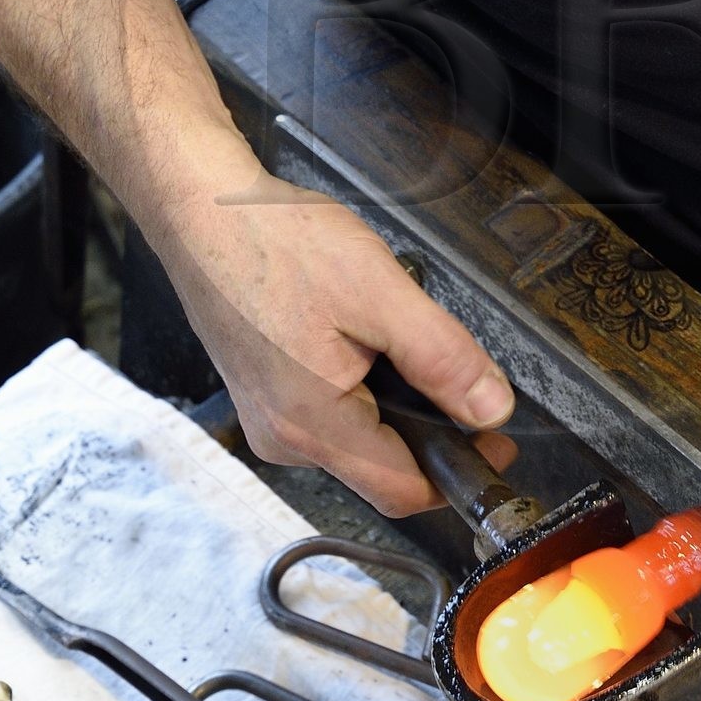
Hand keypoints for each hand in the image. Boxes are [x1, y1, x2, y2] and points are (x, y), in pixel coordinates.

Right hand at [144, 126, 516, 515]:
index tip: (498, 441)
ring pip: (357, 437)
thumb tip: (491, 409)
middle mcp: (283, 439)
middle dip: (428, 429)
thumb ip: (442, 357)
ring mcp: (267, 419)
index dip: (460, 471)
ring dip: (392, 403)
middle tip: (459, 374)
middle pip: (382, 466)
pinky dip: (359, 385)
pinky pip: (328, 412)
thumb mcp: (379, 292)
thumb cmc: (276, 241)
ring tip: (393, 335)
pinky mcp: (262, 394)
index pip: (404, 491)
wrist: (202, 208)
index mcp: (312, 426)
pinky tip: (356, 334)